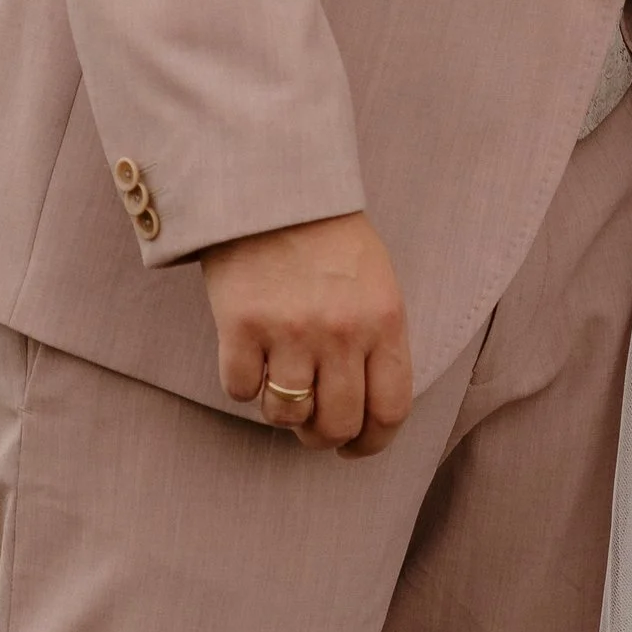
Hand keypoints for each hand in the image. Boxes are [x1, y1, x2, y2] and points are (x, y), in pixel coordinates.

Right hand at [203, 213, 414, 457]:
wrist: (271, 184)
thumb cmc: (328, 235)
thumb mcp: (376, 281)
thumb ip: (379, 340)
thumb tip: (366, 407)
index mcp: (384, 320)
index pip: (390, 410)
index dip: (373, 443)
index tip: (356, 447)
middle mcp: (342, 332)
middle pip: (337, 423)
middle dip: (324, 437)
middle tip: (313, 428)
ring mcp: (290, 331)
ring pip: (286, 415)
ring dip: (282, 414)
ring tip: (280, 391)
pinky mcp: (241, 325)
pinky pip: (241, 390)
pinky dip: (243, 386)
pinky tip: (249, 361)